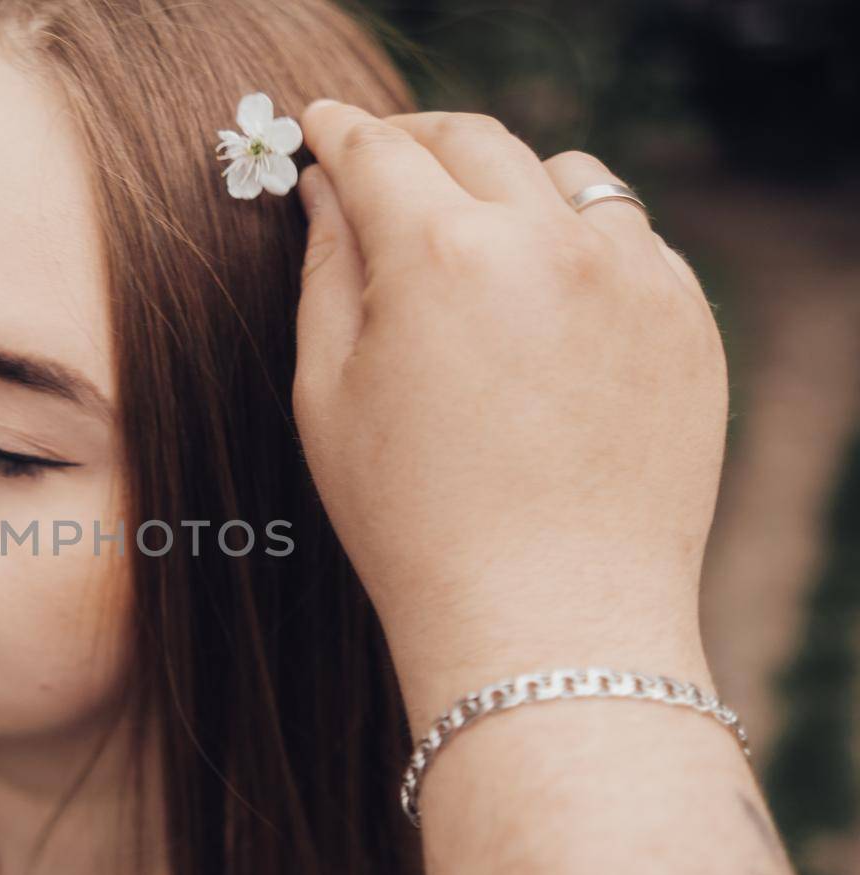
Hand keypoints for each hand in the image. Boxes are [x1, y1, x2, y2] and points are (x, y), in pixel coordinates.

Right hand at [290, 103, 728, 713]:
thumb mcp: (328, 394)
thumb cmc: (411, 521)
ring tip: (469, 226)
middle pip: (472, 140)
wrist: (547, 619)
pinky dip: (576, 242)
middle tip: (380, 155)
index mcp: (439, 255)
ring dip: (504, 183)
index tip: (319, 123)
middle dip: (415, 137)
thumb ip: (324, 273)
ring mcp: (630, 275)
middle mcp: (546, 242)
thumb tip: (325, 192)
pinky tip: (542, 292)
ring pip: (561, 177)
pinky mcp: (686, 316)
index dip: (337, 131)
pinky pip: (626, 239)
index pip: (376, 154)